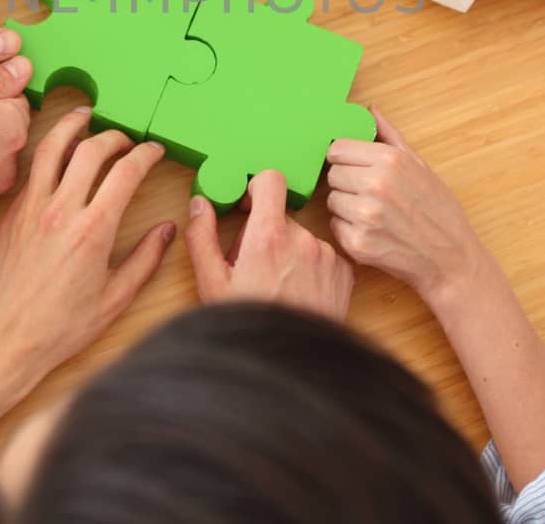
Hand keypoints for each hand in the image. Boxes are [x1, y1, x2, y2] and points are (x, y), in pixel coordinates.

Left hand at [0, 108, 176, 440]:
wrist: (5, 337)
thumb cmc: (60, 326)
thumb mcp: (115, 298)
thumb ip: (146, 259)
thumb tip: (167, 230)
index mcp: (94, 230)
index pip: (126, 171)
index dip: (145, 153)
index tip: (154, 151)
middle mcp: (62, 210)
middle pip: (92, 149)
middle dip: (116, 135)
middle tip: (128, 139)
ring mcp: (32, 208)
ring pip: (53, 147)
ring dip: (73, 125)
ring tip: (86, 117)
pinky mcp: (13, 213)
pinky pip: (34, 169)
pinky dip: (49, 150)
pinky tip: (59, 152)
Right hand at [184, 170, 353, 321]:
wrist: (289, 363)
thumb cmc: (249, 325)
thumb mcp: (211, 284)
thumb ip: (201, 237)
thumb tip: (200, 205)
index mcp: (268, 236)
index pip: (270, 180)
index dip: (256, 188)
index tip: (248, 207)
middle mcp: (303, 240)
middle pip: (282, 216)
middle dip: (265, 233)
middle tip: (253, 267)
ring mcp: (327, 256)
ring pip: (302, 238)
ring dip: (289, 253)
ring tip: (276, 287)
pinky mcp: (344, 272)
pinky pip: (323, 256)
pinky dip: (310, 268)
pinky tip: (299, 294)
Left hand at [325, 109, 477, 300]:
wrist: (451, 258)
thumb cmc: (438, 210)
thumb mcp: (420, 165)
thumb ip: (390, 136)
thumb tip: (369, 110)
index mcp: (390, 161)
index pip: (337, 148)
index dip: (345, 158)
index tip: (355, 167)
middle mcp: (375, 185)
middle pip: (332, 174)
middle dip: (346, 182)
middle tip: (368, 193)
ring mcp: (365, 216)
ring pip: (331, 200)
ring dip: (345, 206)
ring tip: (372, 213)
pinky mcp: (358, 244)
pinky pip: (335, 226)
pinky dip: (348, 229)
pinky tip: (371, 231)